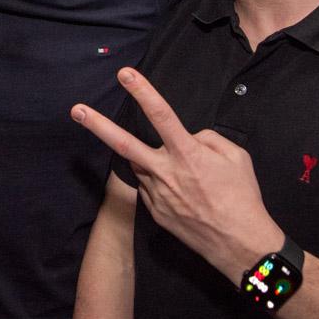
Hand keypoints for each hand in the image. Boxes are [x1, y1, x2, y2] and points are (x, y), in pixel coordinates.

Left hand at [71, 67, 282, 283]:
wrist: (239, 244)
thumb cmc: (242, 197)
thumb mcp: (236, 157)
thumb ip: (209, 139)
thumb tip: (190, 138)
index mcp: (187, 154)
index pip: (161, 115)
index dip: (143, 92)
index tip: (125, 74)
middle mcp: (166, 172)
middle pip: (124, 144)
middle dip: (98, 126)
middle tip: (76, 110)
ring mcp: (157, 194)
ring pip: (142, 166)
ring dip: (151, 162)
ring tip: (185, 178)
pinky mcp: (154, 212)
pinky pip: (152, 188)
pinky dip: (162, 184)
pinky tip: (185, 196)